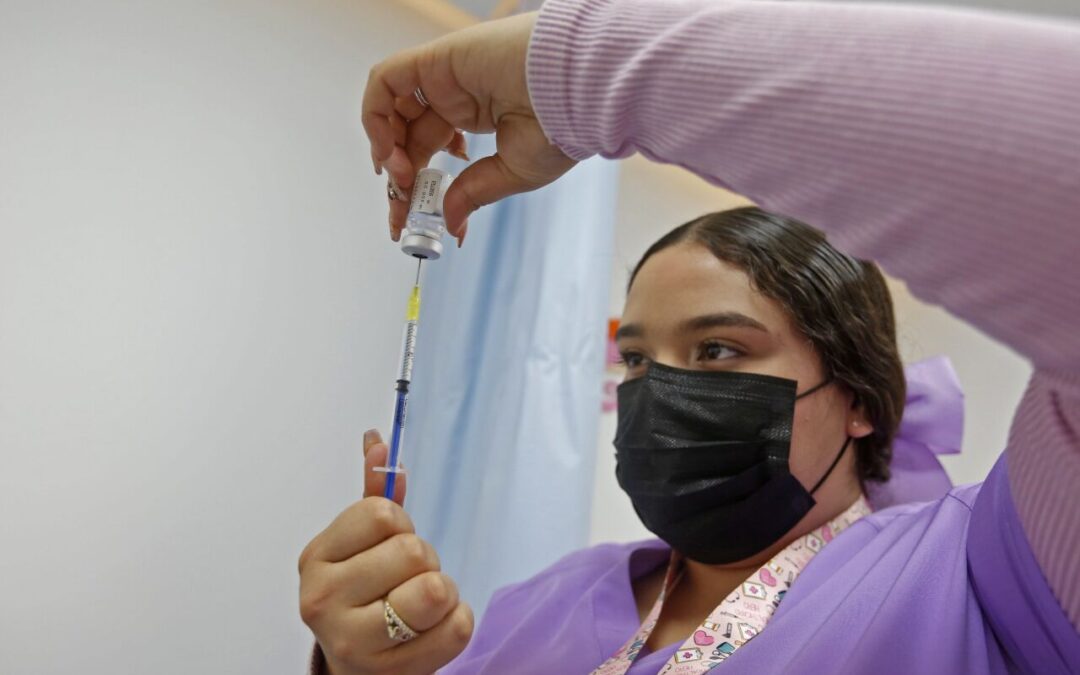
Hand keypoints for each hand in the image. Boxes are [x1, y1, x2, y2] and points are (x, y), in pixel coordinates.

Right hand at [299, 431, 472, 674]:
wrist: (358, 665)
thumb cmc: (364, 596)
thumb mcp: (360, 544)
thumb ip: (373, 493)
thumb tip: (378, 442)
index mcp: (316, 558)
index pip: (381, 513)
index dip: (400, 523)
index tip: (389, 541)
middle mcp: (324, 599)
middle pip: (412, 551)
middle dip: (424, 559)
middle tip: (407, 577)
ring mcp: (354, 640)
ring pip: (434, 589)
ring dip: (443, 590)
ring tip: (422, 601)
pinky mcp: (391, 671)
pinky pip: (456, 627)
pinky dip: (457, 621)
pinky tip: (433, 626)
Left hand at [363, 12, 576, 242]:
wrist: (578, 92)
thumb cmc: (562, 125)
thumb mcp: (513, 174)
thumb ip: (474, 194)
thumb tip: (449, 222)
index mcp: (475, 117)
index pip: (427, 151)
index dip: (412, 186)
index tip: (406, 221)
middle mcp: (454, 95)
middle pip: (404, 136)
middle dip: (397, 177)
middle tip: (400, 210)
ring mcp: (443, 76)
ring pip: (390, 108)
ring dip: (384, 147)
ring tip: (400, 178)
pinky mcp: (436, 59)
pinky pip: (386, 82)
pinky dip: (375, 116)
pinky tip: (390, 150)